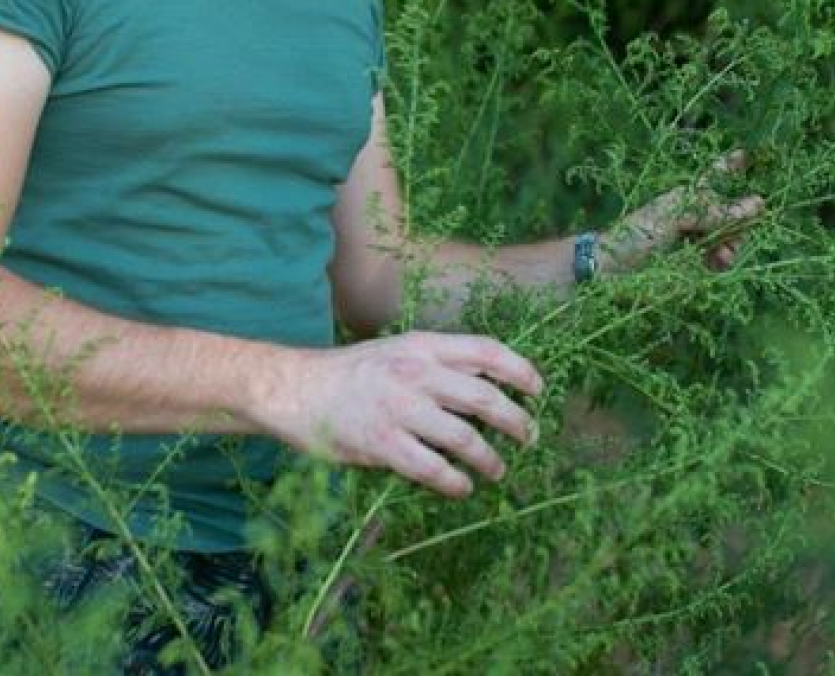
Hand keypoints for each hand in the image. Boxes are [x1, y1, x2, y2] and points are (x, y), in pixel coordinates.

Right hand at [262, 332, 542, 497]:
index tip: (538, 390)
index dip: (520, 370)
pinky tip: (462, 488)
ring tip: (498, 470)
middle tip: (529, 438)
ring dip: (490, 459)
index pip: (486, 351)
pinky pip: (432, 469)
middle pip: (484, 398)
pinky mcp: (382, 444)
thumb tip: (485, 391)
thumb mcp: (397, 351)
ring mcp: (399, 409)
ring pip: (464, 438)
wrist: (295, 389)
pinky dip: (455, 482)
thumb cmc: (350, 373)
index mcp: (422, 345)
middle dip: (516, 422)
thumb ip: (436, 366)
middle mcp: (415, 373)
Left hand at [601, 149, 763, 275]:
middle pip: (731, 213)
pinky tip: (716, 264)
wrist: (610, 268)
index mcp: (687, 195)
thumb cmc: (637, 233)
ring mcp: (694, 238)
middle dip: (739, 223)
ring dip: (731, 245)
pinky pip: (718, 259)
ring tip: (722, 256)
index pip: (714, 175)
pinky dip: (721, 261)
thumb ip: (714, 212)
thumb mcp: (676, 217)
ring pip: (728, 238)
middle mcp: (693, 214)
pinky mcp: (692, 262)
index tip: (747, 155)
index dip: (730, 165)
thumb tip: (758, 204)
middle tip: (733, 238)